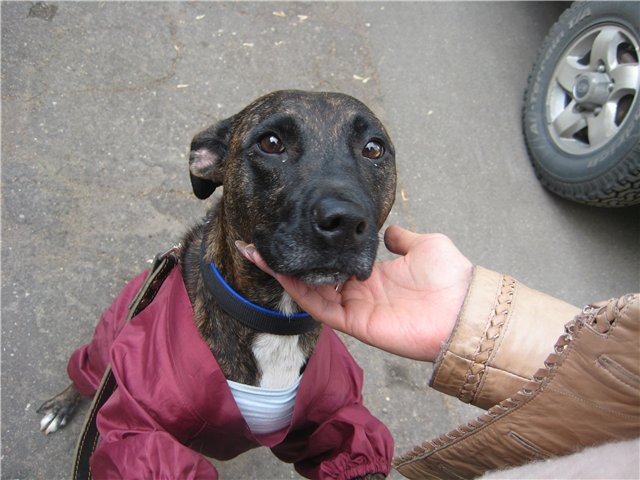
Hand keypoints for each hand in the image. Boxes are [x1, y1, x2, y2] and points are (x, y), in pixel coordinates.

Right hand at [237, 225, 472, 361]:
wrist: (465, 309)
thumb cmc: (451, 277)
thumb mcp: (425, 244)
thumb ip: (401, 238)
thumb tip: (387, 230)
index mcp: (372, 275)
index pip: (331, 261)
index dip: (311, 247)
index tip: (291, 229)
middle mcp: (358, 292)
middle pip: (312, 276)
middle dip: (286, 260)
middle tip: (258, 241)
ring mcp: (354, 309)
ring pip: (309, 291)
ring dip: (282, 273)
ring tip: (257, 252)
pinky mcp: (354, 323)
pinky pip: (320, 307)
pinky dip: (298, 290)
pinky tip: (280, 270)